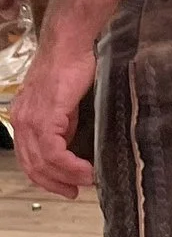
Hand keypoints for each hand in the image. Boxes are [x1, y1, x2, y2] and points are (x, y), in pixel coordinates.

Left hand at [13, 33, 97, 197]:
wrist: (70, 45)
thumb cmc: (71, 65)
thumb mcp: (64, 101)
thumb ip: (63, 122)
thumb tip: (69, 141)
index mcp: (24, 118)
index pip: (29, 157)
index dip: (46, 175)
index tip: (66, 184)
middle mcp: (22, 122)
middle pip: (32, 166)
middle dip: (54, 183)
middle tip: (74, 191)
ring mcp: (31, 121)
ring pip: (42, 163)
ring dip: (64, 177)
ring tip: (85, 182)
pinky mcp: (45, 119)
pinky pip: (54, 152)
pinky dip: (69, 165)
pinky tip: (85, 169)